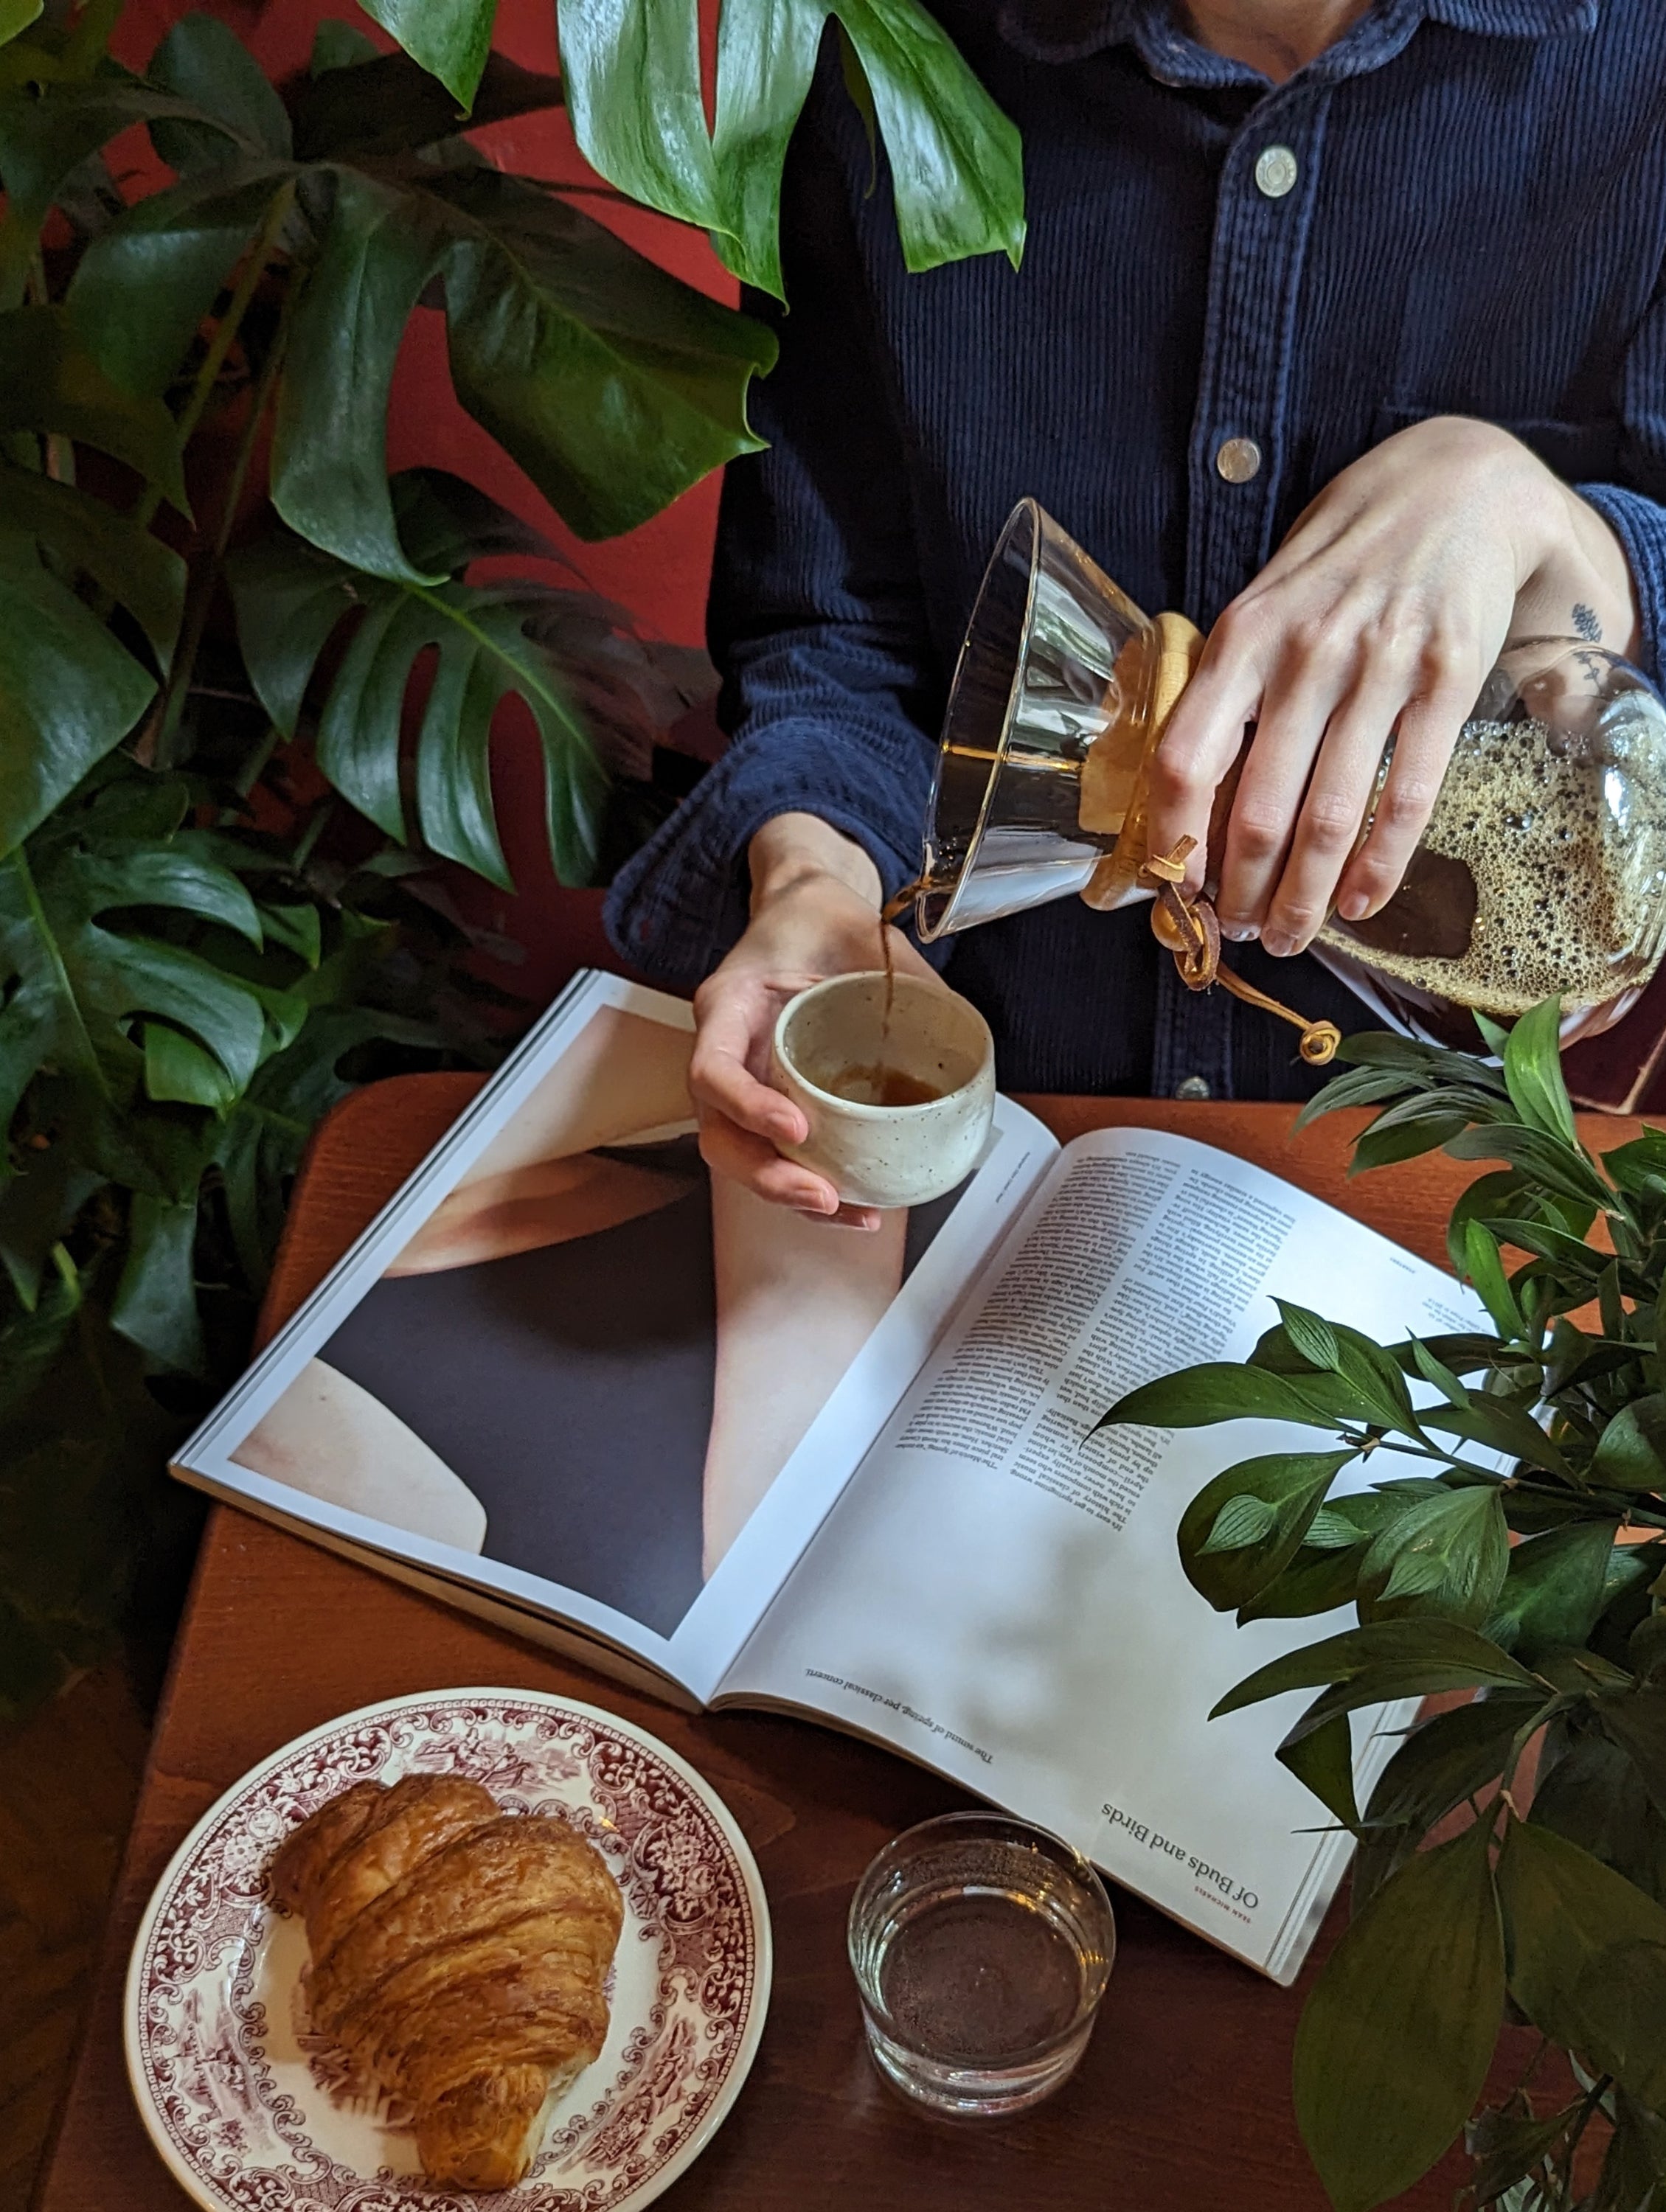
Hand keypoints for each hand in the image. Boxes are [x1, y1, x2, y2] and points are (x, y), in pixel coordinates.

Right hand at [689, 813, 936, 1229]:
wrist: (806, 911)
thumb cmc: (821, 918)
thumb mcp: (862, 931)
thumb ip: (904, 975)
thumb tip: (963, 1031)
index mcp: (729, 1003)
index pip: (712, 1069)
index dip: (747, 1107)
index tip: (798, 1128)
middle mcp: (723, 1050)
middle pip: (718, 1133)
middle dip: (765, 1175)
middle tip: (823, 1194)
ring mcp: (741, 1081)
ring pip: (741, 1155)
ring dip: (787, 1194)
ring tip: (848, 1212)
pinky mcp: (767, 1101)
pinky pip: (774, 1152)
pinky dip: (805, 1184)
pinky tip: (852, 1205)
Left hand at [1145, 416, 1640, 954]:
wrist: (1453, 490)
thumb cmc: (1338, 568)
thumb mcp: (1262, 610)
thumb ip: (1226, 696)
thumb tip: (1185, 809)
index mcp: (1240, 639)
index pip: (1182, 760)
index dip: (1173, 841)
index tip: (1174, 892)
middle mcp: (1305, 654)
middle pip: (1258, 809)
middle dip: (1242, 891)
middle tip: (1239, 934)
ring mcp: (1380, 667)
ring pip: (1330, 816)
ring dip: (1306, 896)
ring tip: (1292, 936)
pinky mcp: (1448, 680)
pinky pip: (1407, 796)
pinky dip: (1379, 865)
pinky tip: (1360, 903)